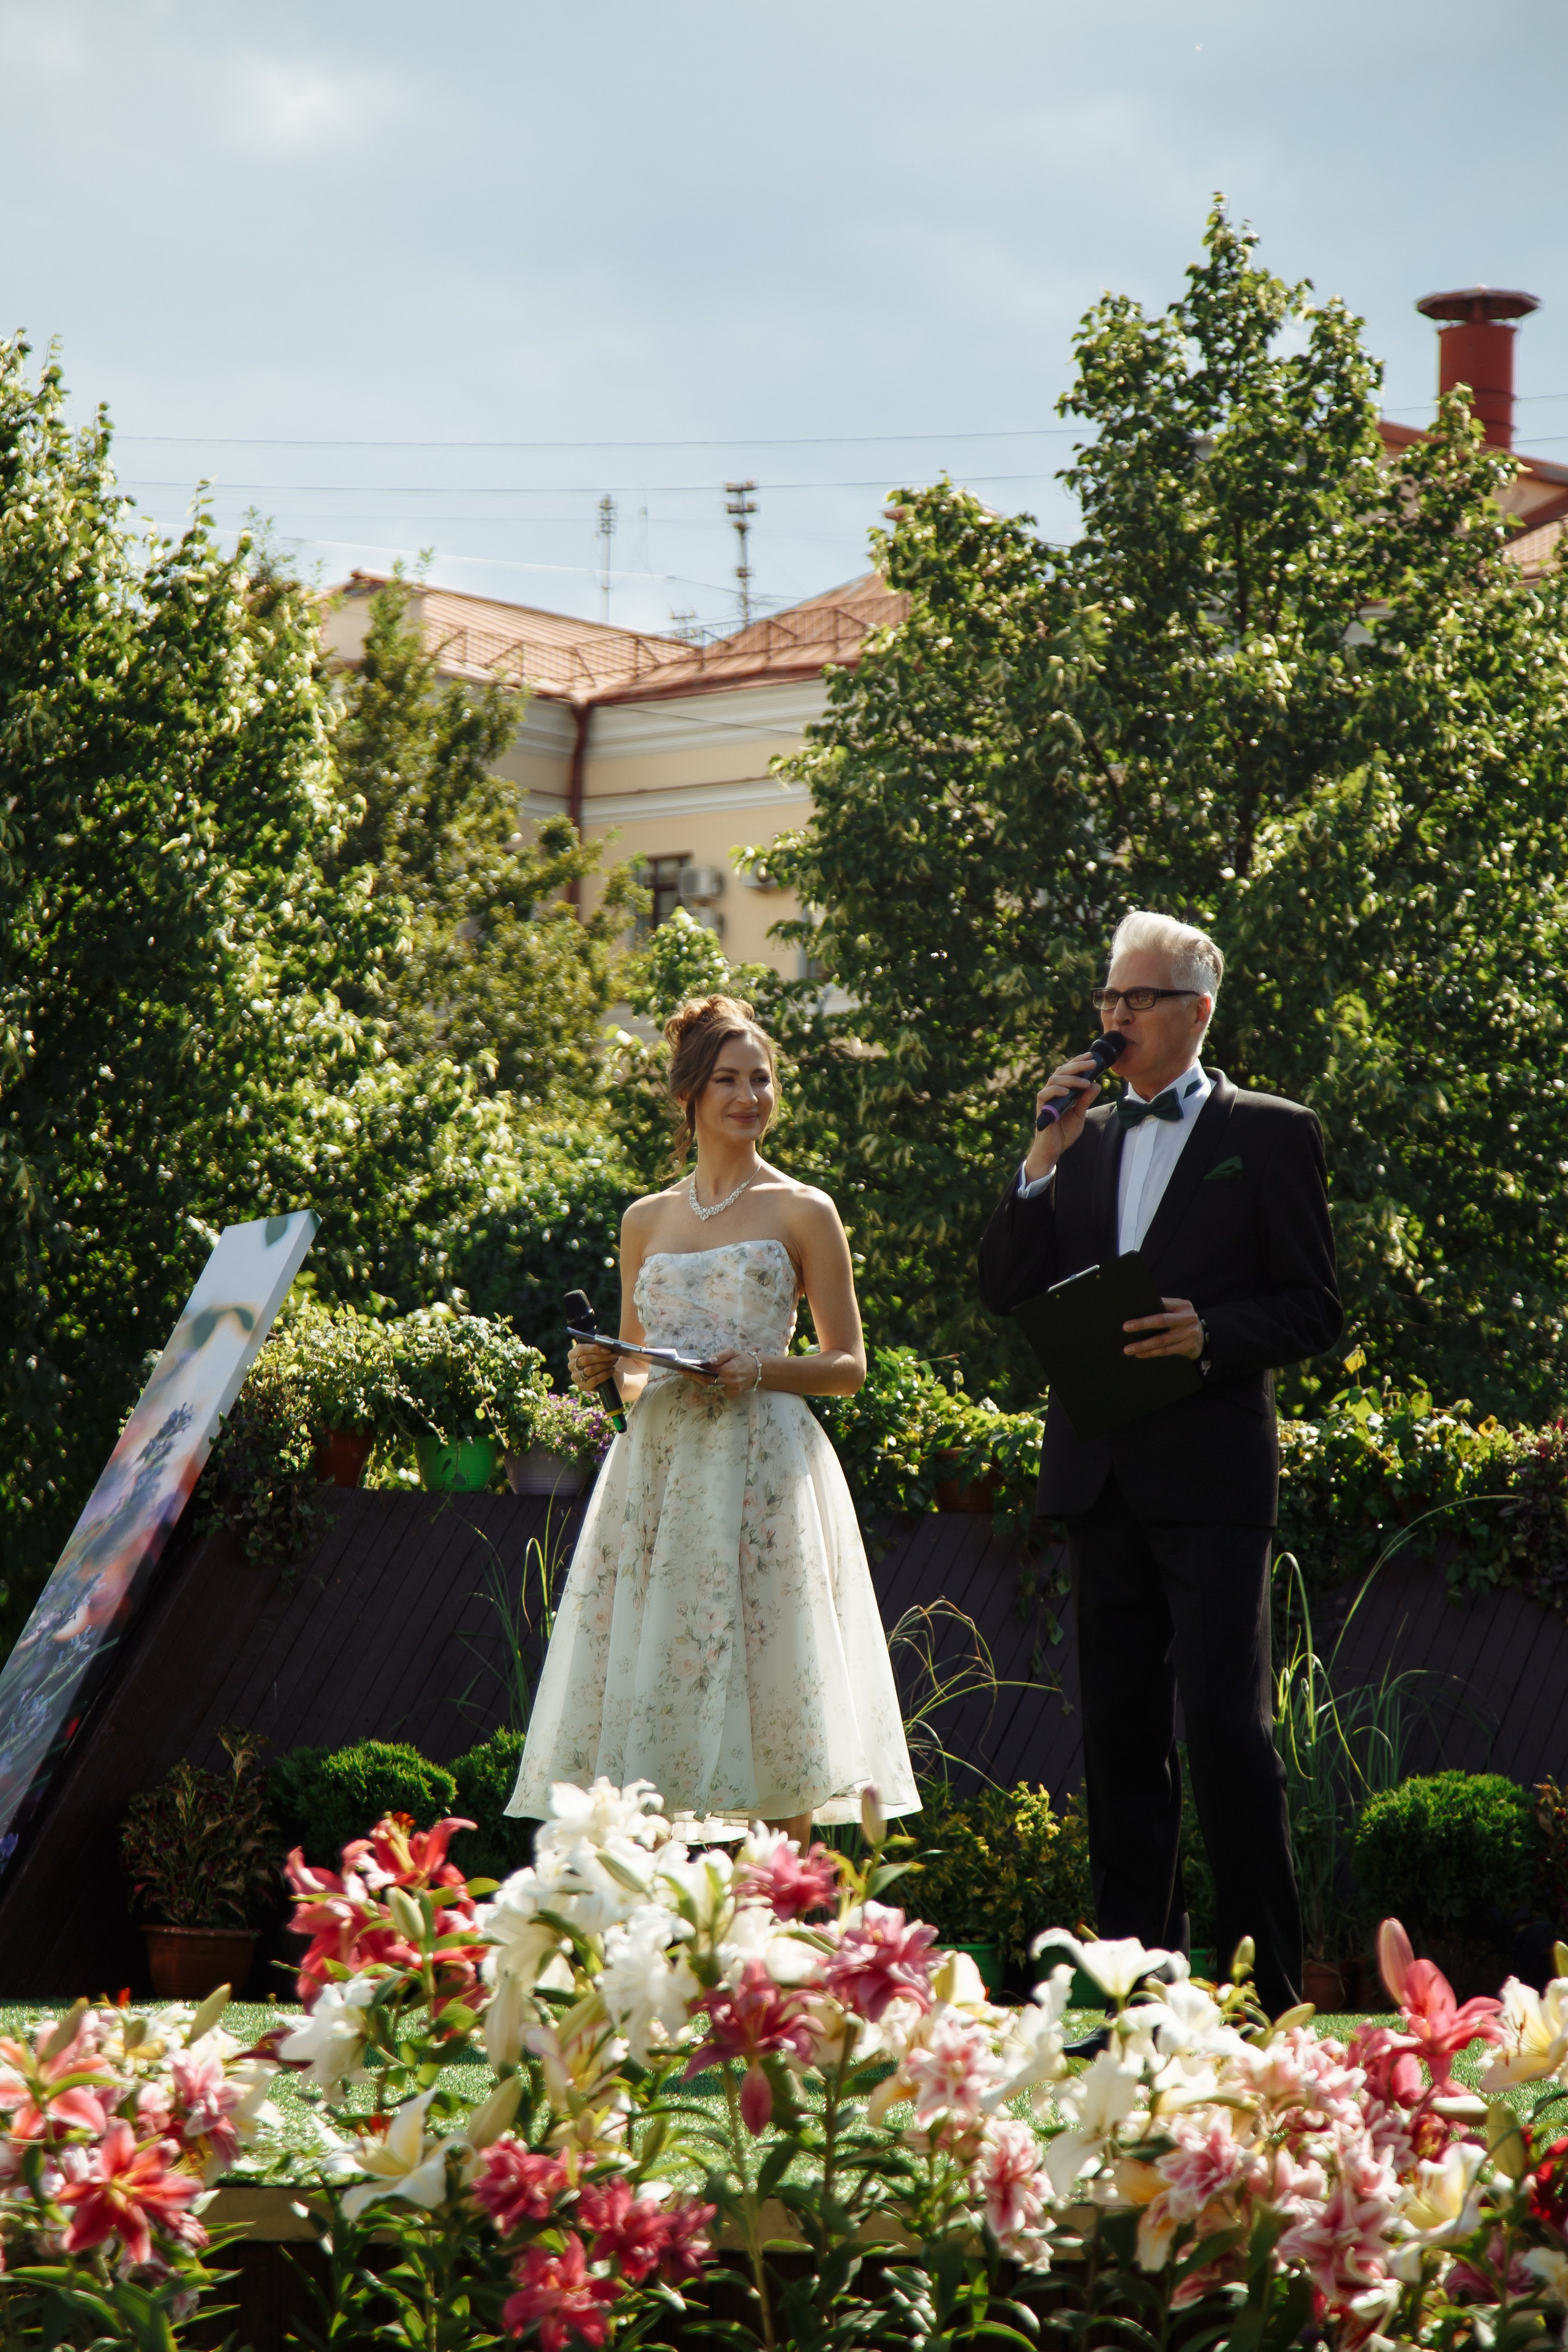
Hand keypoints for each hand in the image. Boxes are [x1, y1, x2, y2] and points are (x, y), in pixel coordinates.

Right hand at [569, 1341, 618, 1392]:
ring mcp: (576, 1376)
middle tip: (614, 1356)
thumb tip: (606, 1339)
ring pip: (590, 1370)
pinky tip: (611, 1371)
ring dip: (604, 1365)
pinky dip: (604, 1375)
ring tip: (613, 1362)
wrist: (607, 1375)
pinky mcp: (582, 1386)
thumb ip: (603, 1341)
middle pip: (586, 1359)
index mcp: (573, 1353)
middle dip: (602, 1357)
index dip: (595, 1348)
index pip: (581, 1349)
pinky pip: (594, 1380)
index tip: (608, 1349)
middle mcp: (571, 1365)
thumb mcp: (602, 1349)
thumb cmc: (603, 1359)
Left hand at [680, 1348, 762, 1399]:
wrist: (758, 1371)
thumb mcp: (733, 1351)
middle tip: (683, 1371)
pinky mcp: (731, 1395)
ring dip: (702, 1380)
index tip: (682, 1368)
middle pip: (707, 1381)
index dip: (695, 1370)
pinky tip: (706, 1378)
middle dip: (694, 1376)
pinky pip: (717, 1390)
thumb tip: (710, 1360)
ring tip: (692, 1373)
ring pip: (711, 1386)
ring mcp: (730, 1390)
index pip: (708, 1371)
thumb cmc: (743, 1359)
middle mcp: (729, 1382)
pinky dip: (711, 1384)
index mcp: (729, 1370)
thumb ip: (721, 1355)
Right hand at [1023, 1053, 1105, 1180]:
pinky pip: (1045, 1094)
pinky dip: (1056, 1090)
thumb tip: (1096, 1084)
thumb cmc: (1064, 1133)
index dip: (1078, 1062)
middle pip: (1061, 1071)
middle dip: (1077, 1066)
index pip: (1068, 1071)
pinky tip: (1067, 1091)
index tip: (1091, 1057)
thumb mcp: (1079, 1114)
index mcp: (1061, 1091)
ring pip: (1054, 1080)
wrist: (1053, 1150)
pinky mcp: (1041, 1108)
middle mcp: (1052, 1092)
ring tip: (1085, 1083)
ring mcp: (1046, 1099)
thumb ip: (1085, 1100)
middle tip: (1092, 1064)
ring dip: (1071, 1079)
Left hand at [1123, 1298, 1203, 1360]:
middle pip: (1161, 1321)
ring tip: (1128, 1349)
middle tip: (1126, 1327)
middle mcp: (1187, 1318)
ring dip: (1143, 1345)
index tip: (1133, 1311)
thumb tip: (1137, 1310)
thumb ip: (1164, 1308)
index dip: (1147, 1306)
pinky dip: (1151, 1353)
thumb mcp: (1178, 1311)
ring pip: (1161, 1340)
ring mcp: (1189, 1333)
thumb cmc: (1182, 1322)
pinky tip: (1140, 1354)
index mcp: (1182, 1305)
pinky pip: (1166, 1351)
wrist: (1202, 1337)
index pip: (1162, 1304)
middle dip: (1142, 1324)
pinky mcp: (1188, 1346)